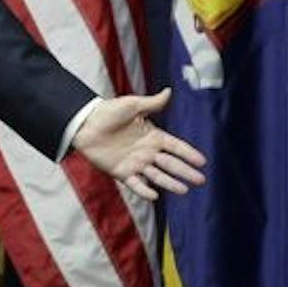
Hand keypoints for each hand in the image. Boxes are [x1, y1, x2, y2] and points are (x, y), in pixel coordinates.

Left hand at [71, 88, 207, 200]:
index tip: (202, 161)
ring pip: (157, 176)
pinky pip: (136, 184)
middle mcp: (147, 152)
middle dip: (186, 171)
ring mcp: (135, 164)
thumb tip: (169, 91)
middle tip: (201, 180)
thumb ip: (152, 103)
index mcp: (152, 136)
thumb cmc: (108, 112)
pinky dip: (145, 190)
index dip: (188, 154)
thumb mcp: (132, 105)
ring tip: (185, 190)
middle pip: (171, 164)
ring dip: (171, 183)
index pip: (175, 147)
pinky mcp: (122, 173)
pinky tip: (155, 195)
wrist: (85, 124)